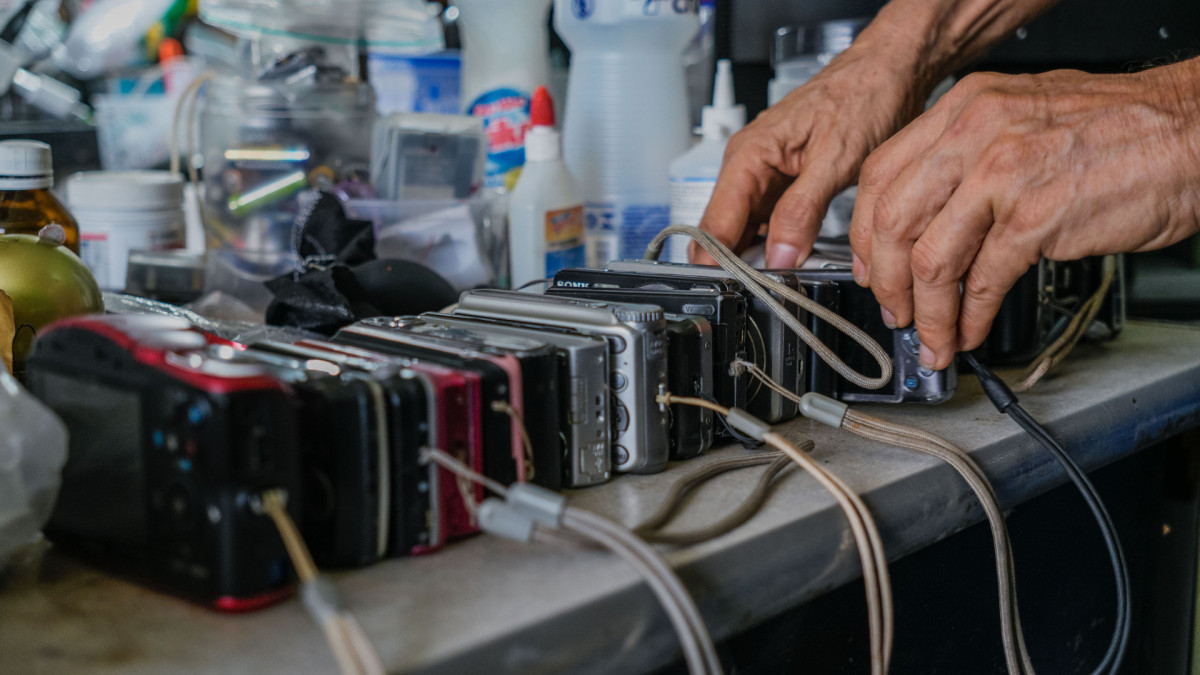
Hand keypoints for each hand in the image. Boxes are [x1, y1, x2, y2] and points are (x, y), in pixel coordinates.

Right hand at [693, 35, 928, 267]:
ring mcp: (765, 179)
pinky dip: (779, 247)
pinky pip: (770, 226)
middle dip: (737, 266)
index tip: (735, 290)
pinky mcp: (785, 187)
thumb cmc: (864, 95)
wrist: (890, 72)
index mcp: (749, 156)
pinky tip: (796, 261)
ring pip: (746, 233)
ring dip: (759, 260)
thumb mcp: (835, 158)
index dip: (718, 261)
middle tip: (765, 293)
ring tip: (783, 282)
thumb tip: (780, 255)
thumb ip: (802, 210)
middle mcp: (749, 167)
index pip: (714, 223)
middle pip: (723, 233)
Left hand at [850, 63, 1199, 369]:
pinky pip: (981, 281)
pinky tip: (969, 330)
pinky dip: (968, 317)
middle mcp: (974, 133)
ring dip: (926, 313)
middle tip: (894, 312)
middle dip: (884, 282)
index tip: (868, 265)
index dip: (864, 232)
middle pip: (890, 220)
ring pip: (928, 259)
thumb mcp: (1020, 119)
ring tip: (933, 337)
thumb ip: (967, 158)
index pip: (879, 175)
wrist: (1190, 130)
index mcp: (964, 108)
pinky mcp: (1035, 218)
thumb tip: (925, 217)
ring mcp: (1002, 175)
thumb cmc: (1118, 129)